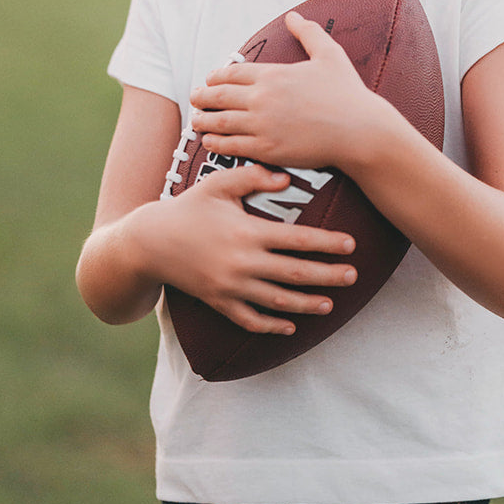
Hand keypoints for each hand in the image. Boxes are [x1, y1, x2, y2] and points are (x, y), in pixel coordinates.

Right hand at [123, 160, 356, 335]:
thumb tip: (286, 178)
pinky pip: (250, 320)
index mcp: (247, 232)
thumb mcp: (218, 183)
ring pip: (277, 302)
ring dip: (307, 305)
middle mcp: (242, 263)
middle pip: (294, 274)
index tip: (351, 244)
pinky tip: (291, 326)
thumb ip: (253, 177)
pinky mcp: (218, 302)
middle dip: (327, 276)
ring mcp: (230, 287)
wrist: (150, 242)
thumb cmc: (189, 207)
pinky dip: (272, 326)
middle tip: (353, 276)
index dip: (327, 243)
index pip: (297, 240)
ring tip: (330, 304)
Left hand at [190, 11, 389, 171]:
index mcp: (273, 74)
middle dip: (202, 97)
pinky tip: (209, 142)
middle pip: (218, 96)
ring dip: (202, 121)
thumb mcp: (329, 54)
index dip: (216, 76)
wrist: (359, 130)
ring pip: (219, 122)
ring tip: (195, 120)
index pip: (231, 73)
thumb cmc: (347, 93)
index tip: (209, 79)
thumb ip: (308, 33)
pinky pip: (231, 146)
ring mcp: (262, 125)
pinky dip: (215, 143)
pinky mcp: (267, 149)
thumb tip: (293, 16)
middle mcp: (262, 98)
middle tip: (194, 99)